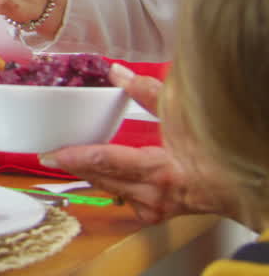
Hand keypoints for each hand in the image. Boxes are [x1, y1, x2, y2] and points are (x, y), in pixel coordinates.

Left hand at [41, 66, 239, 223]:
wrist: (236, 184)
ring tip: (64, 158)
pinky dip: (108, 181)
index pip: (109, 162)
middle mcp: (155, 196)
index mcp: (162, 172)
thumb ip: (148, 92)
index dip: (78, 157)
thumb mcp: (183, 115)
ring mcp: (153, 208)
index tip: (51, 153)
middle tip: (48, 153)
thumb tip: (116, 72)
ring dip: (88, 173)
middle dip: (75, 165)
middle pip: (102, 177)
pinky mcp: (152, 213)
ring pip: (108, 188)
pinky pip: (120, 196)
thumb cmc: (214, 148)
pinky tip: (97, 172)